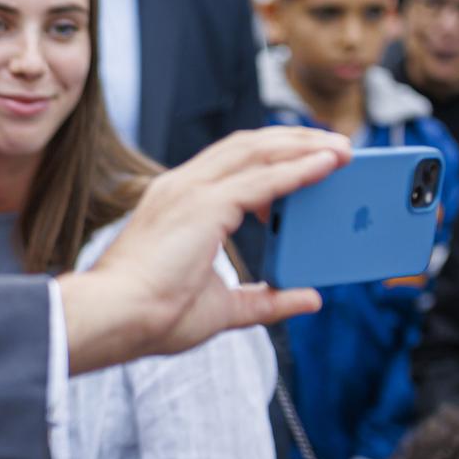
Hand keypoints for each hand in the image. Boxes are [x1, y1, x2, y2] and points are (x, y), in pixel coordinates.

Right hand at [58, 127, 348, 371]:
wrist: (115, 319)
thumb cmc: (152, 316)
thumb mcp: (223, 308)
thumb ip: (265, 300)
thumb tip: (309, 298)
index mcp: (178, 203)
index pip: (232, 163)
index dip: (274, 155)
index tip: (309, 160)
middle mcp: (182, 186)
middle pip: (249, 144)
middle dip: (295, 139)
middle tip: (337, 144)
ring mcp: (191, 191)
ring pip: (258, 150)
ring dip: (304, 145)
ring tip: (343, 148)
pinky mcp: (204, 205)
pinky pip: (264, 179)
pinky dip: (300, 168)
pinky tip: (329, 164)